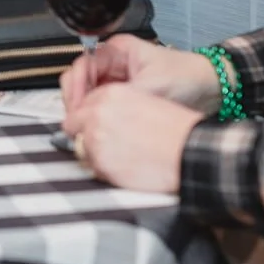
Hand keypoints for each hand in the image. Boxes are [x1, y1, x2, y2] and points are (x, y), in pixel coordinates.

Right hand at [60, 34, 221, 114]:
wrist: (213, 87)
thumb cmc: (187, 77)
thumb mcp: (151, 87)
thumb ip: (121, 99)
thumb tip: (96, 114)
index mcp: (117, 50)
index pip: (82, 66)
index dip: (76, 88)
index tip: (76, 109)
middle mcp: (114, 62)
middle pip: (81, 79)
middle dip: (77, 101)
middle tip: (76, 121)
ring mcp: (119, 78)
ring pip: (90, 94)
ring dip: (86, 110)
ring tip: (86, 127)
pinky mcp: (125, 95)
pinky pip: (103, 104)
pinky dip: (98, 115)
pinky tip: (100, 127)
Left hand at [63, 83, 203, 192]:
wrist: (190, 152)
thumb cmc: (176, 130)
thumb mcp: (143, 102)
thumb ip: (116, 107)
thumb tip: (99, 117)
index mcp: (110, 94)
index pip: (82, 103)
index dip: (87, 116)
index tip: (92, 124)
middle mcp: (97, 113)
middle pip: (73, 124)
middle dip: (84, 133)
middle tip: (103, 143)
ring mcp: (95, 138)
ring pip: (80, 146)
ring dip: (93, 152)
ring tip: (119, 156)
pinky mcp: (99, 162)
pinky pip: (91, 166)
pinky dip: (102, 168)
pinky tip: (123, 166)